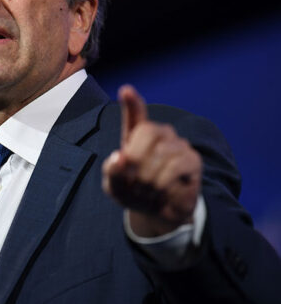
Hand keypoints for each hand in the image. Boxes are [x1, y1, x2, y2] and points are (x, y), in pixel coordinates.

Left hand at [102, 85, 201, 236]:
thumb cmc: (133, 192)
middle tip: (133, 180)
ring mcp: (177, 144)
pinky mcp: (192, 160)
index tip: (126, 90)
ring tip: (146, 190)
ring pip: (161, 153)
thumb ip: (112, 172)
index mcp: (135, 135)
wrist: (156, 213)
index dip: (132, 102)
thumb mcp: (115, 186)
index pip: (135, 113)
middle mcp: (159, 134)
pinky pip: (177, 165)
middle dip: (136, 158)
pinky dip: (163, 183)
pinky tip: (161, 191)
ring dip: (149, 178)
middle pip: (148, 130)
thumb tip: (121, 157)